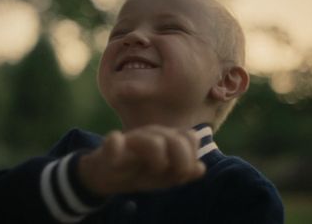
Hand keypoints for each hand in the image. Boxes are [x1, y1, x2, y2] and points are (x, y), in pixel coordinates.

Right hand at [78, 125, 205, 195]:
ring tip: (153, 170)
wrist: (110, 174)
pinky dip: (116, 146)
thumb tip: (201, 168)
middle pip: (177, 139)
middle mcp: (153, 133)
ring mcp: (133, 137)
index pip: (190, 137)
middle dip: (180, 161)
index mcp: (167, 138)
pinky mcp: (112, 144)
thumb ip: (183, 172)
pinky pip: (114, 141)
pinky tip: (117, 158)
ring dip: (158, 160)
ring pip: (154, 142)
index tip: (182, 172)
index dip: (191, 156)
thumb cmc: (141, 172)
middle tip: (172, 174)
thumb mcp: (165, 177)